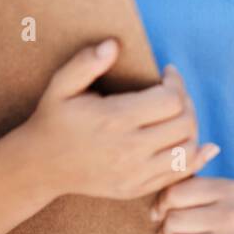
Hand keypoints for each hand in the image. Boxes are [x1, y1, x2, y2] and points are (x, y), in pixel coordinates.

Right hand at [4, 39, 219, 202]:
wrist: (40, 166)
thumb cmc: (54, 120)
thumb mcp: (61, 86)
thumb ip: (85, 63)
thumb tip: (113, 45)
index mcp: (114, 120)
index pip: (170, 100)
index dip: (175, 82)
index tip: (166, 73)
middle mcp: (129, 150)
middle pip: (184, 124)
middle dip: (185, 102)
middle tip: (173, 92)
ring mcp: (135, 174)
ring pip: (187, 150)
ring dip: (190, 128)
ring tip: (176, 114)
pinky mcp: (137, 188)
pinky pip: (179, 174)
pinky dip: (192, 156)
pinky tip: (186, 138)